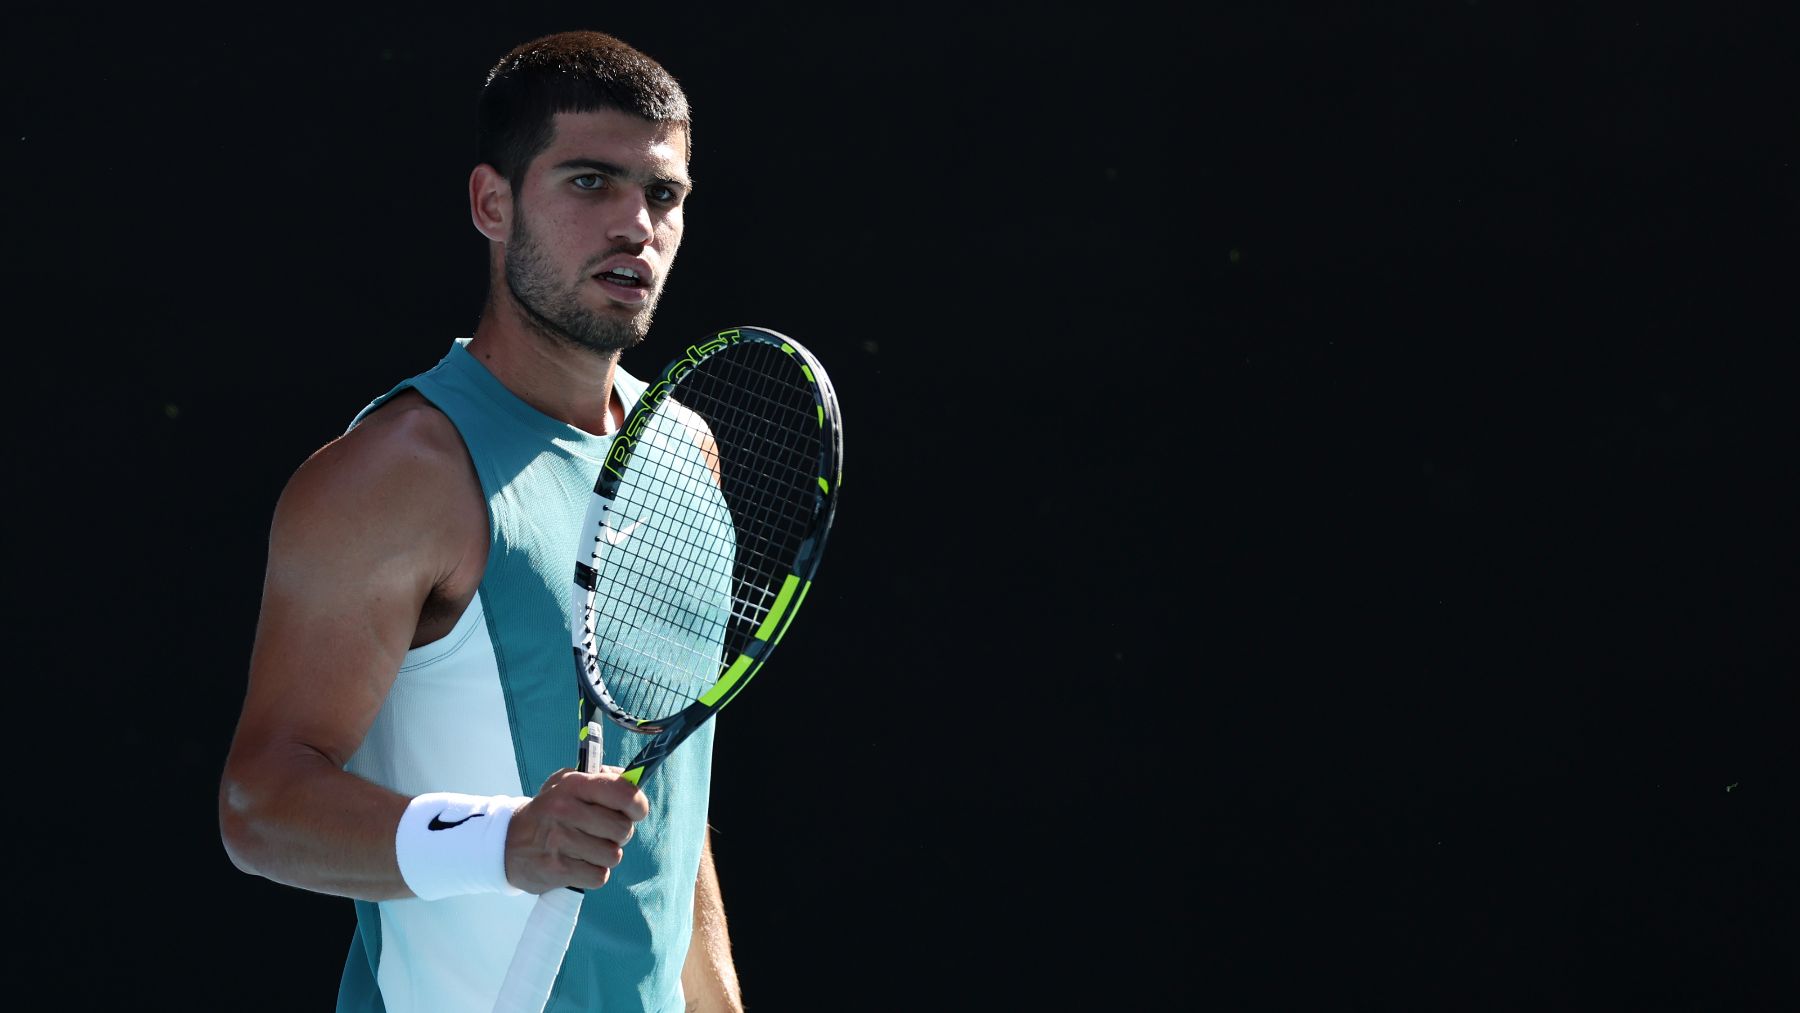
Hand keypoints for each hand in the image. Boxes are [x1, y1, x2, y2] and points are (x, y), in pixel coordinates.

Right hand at [504, 766, 649, 892]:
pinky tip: (578, 863)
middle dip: (619, 834)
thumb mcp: (569, 783)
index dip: (638, 805)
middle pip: (623, 829)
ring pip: (613, 855)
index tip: (636, 812)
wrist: (507, 843)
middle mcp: (565, 810)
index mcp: (574, 784)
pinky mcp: (557, 869)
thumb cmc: (549, 811)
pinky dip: (593, 873)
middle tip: (602, 832)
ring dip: (605, 855)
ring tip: (586, 848)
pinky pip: (599, 876)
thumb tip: (635, 780)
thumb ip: (603, 778)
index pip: (623, 793)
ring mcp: (560, 840)